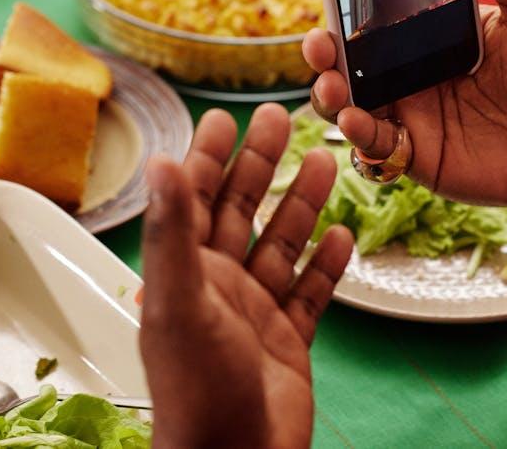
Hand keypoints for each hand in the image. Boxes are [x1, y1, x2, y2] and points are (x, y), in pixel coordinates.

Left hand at [139, 104, 353, 448]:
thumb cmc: (197, 389)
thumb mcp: (180, 302)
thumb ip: (172, 232)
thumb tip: (162, 164)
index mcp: (185, 273)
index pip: (194, 199)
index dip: (207, 157)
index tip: (223, 117)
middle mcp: (218, 286)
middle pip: (241, 210)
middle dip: (260, 165)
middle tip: (281, 120)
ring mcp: (254, 312)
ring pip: (282, 244)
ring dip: (301, 204)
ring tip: (327, 162)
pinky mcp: (288, 340)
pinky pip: (311, 292)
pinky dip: (327, 264)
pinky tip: (344, 236)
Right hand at [304, 0, 506, 206]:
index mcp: (432, 34)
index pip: (378, 16)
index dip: (348, 6)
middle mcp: (413, 73)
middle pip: (352, 60)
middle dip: (325, 53)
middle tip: (320, 43)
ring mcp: (412, 115)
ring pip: (352, 103)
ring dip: (331, 95)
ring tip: (332, 86)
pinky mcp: (417, 153)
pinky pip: (375, 145)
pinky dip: (360, 135)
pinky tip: (357, 121)